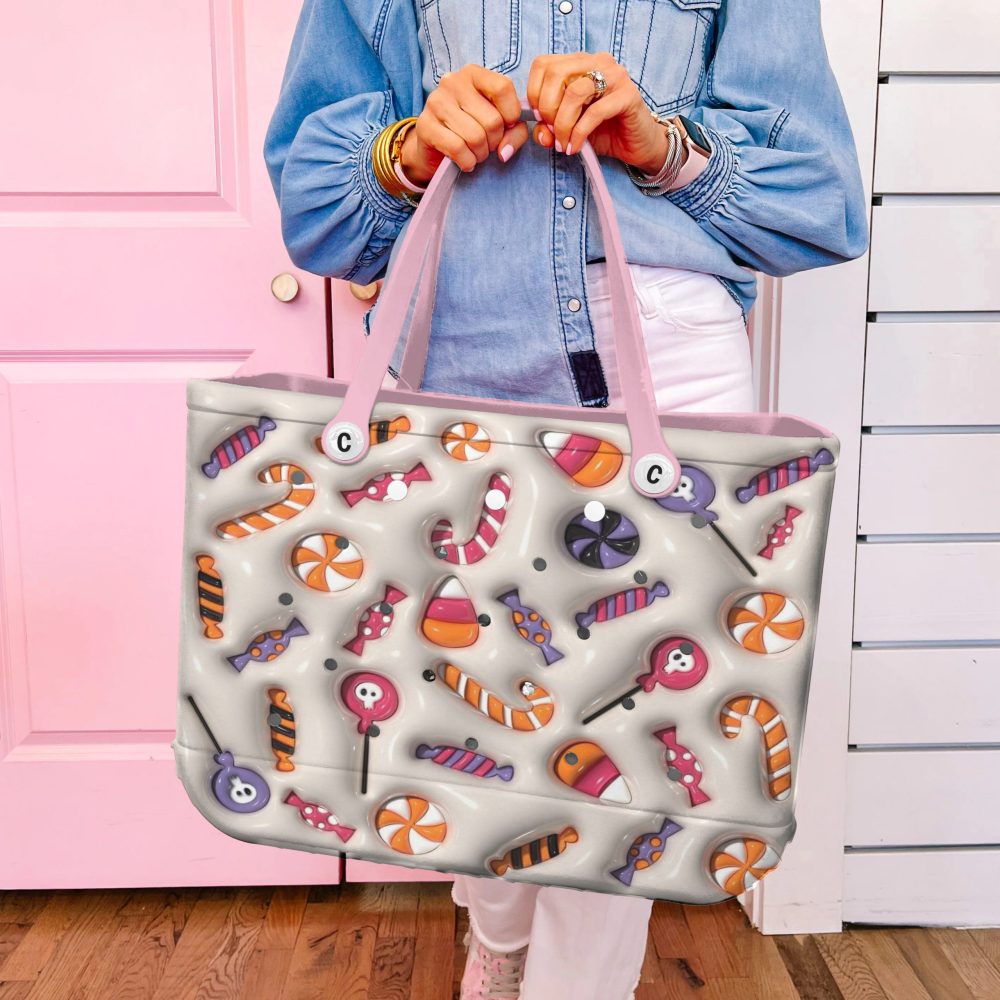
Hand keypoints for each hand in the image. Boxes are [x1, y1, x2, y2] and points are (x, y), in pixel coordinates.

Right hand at [400, 65, 529, 182]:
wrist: (434, 147)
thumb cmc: (472, 131)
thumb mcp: (499, 126)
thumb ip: (515, 132)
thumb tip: (505, 151)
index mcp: (473, 74)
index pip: (503, 88)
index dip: (512, 114)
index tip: (507, 126)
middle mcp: (452, 82)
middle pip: (492, 119)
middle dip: (495, 142)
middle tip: (487, 145)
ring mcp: (436, 102)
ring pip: (476, 137)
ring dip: (481, 154)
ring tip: (475, 153)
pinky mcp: (425, 125)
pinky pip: (458, 149)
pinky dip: (467, 161)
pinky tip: (465, 161)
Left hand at [526, 52, 672, 174]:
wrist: (637, 145)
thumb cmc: (603, 132)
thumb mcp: (568, 130)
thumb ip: (549, 128)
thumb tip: (540, 132)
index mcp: (579, 63)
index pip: (543, 64)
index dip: (534, 93)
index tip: (538, 118)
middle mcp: (597, 62)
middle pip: (555, 74)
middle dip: (546, 108)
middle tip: (552, 132)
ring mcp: (615, 76)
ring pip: (574, 92)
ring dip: (563, 123)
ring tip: (563, 143)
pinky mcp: (628, 95)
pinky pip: (595, 112)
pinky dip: (579, 133)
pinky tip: (575, 147)